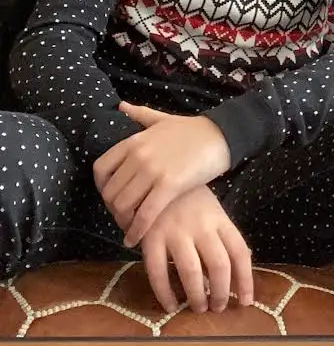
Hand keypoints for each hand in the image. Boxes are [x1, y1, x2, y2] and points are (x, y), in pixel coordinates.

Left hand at [94, 103, 231, 246]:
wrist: (222, 134)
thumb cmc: (194, 129)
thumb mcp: (163, 119)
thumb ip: (140, 115)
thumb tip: (121, 106)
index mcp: (134, 141)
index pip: (100, 169)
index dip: (102, 188)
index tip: (112, 196)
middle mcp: (138, 155)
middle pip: (111, 192)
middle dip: (114, 209)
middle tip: (124, 217)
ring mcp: (153, 170)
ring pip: (123, 205)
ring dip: (124, 222)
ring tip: (130, 228)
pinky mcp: (169, 185)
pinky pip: (145, 214)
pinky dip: (137, 230)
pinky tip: (136, 239)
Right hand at [141, 185, 252, 314]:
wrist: (158, 175)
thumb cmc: (190, 198)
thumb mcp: (214, 211)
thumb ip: (225, 236)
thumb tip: (241, 267)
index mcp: (220, 219)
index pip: (240, 252)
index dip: (246, 280)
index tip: (246, 301)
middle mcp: (202, 226)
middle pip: (219, 265)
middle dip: (221, 292)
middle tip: (218, 307)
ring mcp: (176, 231)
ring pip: (192, 271)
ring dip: (197, 296)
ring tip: (199, 307)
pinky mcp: (151, 237)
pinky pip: (157, 271)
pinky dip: (165, 293)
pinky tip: (170, 304)